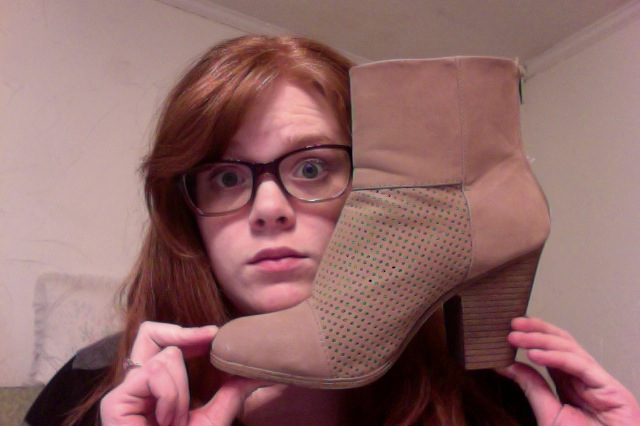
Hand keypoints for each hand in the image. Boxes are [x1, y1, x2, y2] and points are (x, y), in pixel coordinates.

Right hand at [100, 321, 264, 425]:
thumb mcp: (214, 418)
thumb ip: (232, 393)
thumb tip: (257, 372)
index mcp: (156, 387)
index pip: (165, 344)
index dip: (187, 333)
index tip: (214, 333)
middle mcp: (137, 386)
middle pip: (149, 332)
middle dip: (184, 334)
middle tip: (210, 336)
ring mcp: (124, 393)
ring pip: (165, 357)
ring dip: (182, 391)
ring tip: (176, 421)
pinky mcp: (114, 402)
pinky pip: (154, 374)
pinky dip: (170, 397)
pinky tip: (166, 421)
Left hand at [498, 317, 639, 425]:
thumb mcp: (549, 413)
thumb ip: (531, 388)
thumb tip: (508, 366)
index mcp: (571, 384)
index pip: (551, 351)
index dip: (531, 338)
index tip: (510, 331)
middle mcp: (585, 379)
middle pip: (561, 343)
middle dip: (537, 330)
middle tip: (513, 324)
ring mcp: (599, 381)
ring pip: (569, 349)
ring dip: (541, 339)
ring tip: (517, 337)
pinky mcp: (611, 388)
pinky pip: (579, 365)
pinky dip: (555, 357)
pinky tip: (534, 354)